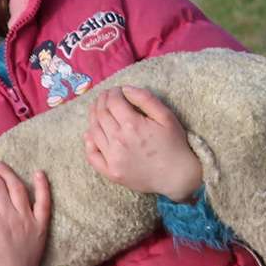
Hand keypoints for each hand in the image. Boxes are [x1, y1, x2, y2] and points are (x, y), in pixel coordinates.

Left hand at [84, 87, 202, 200]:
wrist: (177, 176)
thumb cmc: (174, 144)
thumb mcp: (166, 117)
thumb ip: (146, 99)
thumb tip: (125, 89)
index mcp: (132, 125)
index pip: (112, 102)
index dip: (112, 92)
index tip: (116, 90)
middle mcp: (118, 140)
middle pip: (100, 114)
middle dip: (101, 101)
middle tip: (104, 96)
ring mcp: (112, 158)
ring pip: (93, 131)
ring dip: (92, 117)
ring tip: (97, 110)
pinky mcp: (111, 172)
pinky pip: (92, 156)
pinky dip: (88, 143)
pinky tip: (90, 134)